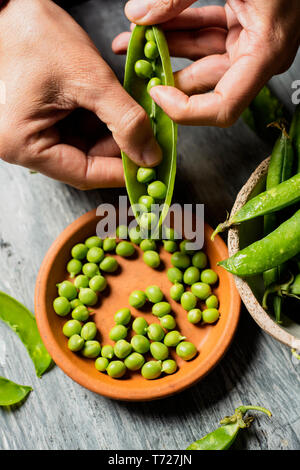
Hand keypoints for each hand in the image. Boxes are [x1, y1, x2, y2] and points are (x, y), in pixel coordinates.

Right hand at [0, 0, 160, 188]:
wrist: (11, 8)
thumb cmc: (35, 35)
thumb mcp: (90, 79)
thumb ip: (125, 120)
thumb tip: (149, 155)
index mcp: (24, 145)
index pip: (84, 174)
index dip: (121, 172)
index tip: (150, 166)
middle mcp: (25, 146)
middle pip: (85, 162)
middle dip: (119, 149)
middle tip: (150, 140)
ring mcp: (32, 134)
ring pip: (85, 147)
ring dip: (112, 134)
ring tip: (135, 118)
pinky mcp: (41, 121)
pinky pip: (77, 131)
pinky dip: (100, 121)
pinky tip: (116, 109)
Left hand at [113, 0, 299, 126]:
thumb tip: (139, 14)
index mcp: (265, 52)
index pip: (223, 107)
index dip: (186, 110)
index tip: (157, 93)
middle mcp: (259, 54)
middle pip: (204, 81)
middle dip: (164, 71)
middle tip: (134, 63)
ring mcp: (251, 40)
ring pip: (200, 55)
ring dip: (166, 45)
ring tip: (133, 38)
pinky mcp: (242, 24)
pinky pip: (205, 33)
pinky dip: (179, 28)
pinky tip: (152, 23)